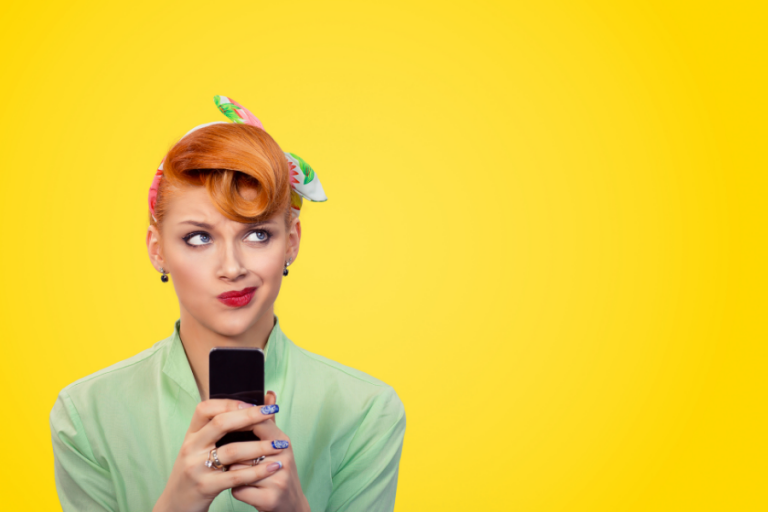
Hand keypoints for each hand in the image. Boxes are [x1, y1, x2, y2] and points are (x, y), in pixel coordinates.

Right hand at [152, 393, 288, 511]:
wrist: (176, 505)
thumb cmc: (196, 472)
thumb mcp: (201, 448)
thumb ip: (220, 429)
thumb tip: (251, 404)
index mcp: (191, 435)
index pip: (205, 409)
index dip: (229, 402)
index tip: (253, 402)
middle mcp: (191, 448)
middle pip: (220, 424)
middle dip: (250, 416)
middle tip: (272, 411)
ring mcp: (195, 467)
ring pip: (231, 451)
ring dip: (259, 446)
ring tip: (280, 445)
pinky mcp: (205, 486)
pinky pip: (235, 476)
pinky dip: (257, 471)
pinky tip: (273, 467)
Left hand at [228, 392, 309, 511]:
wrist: (291, 509)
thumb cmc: (277, 474)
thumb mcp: (277, 446)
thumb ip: (268, 421)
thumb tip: (268, 393)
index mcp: (283, 442)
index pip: (258, 422)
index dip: (238, 422)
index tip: (223, 425)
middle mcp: (283, 458)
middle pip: (242, 448)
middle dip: (232, 454)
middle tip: (228, 455)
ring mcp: (278, 479)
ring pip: (237, 470)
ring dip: (232, 473)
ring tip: (240, 475)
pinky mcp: (270, 499)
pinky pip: (238, 490)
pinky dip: (236, 490)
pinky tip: (243, 490)